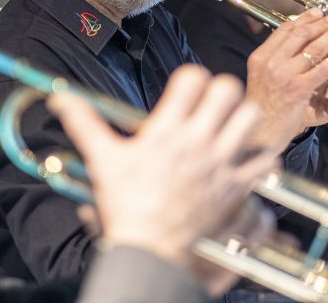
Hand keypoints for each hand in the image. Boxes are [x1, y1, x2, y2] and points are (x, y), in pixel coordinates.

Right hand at [48, 65, 278, 286]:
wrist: (150, 251)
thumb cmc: (126, 207)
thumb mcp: (103, 160)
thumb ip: (85, 123)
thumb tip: (62, 99)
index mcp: (166, 129)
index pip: (192, 78)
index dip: (192, 77)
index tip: (187, 90)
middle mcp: (197, 140)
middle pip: (227, 90)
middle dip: (221, 91)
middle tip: (213, 104)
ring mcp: (221, 162)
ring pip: (251, 117)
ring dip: (243, 117)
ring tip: (232, 126)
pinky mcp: (237, 186)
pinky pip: (265, 159)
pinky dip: (262, 155)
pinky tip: (248, 158)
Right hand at [245, 8, 327, 151]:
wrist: (259, 134)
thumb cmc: (264, 108)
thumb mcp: (262, 78)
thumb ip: (275, 61)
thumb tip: (292, 44)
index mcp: (260, 58)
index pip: (283, 30)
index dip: (304, 19)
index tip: (318, 12)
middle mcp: (269, 63)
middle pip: (299, 34)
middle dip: (321, 23)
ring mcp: (283, 75)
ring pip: (312, 47)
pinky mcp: (297, 89)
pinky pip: (323, 69)